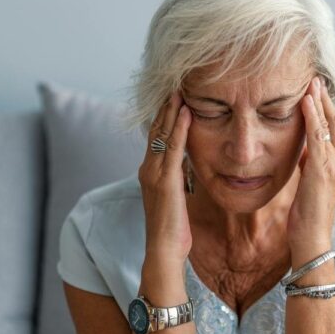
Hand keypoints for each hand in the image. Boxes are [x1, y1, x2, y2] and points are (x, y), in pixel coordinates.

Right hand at [137, 90, 193, 264]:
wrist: (164, 249)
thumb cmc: (173, 228)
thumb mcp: (176, 196)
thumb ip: (177, 177)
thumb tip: (185, 164)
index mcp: (150, 172)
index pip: (156, 137)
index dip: (164, 116)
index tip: (173, 97)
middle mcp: (148, 169)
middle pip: (156, 130)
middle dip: (165, 107)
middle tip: (175, 84)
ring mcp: (153, 173)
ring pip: (162, 134)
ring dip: (171, 110)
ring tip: (180, 89)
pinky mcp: (164, 180)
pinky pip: (173, 148)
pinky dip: (179, 128)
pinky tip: (186, 112)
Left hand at [287, 76, 334, 251]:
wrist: (312, 240)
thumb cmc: (306, 216)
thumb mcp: (307, 185)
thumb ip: (308, 165)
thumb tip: (302, 150)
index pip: (334, 131)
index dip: (326, 110)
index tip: (316, 91)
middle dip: (325, 99)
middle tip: (315, 79)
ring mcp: (334, 165)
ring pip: (329, 125)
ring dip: (319, 102)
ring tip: (311, 83)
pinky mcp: (323, 170)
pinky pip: (318, 137)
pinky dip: (312, 117)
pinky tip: (305, 102)